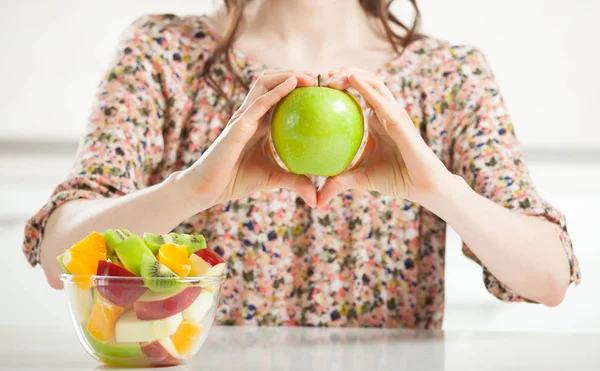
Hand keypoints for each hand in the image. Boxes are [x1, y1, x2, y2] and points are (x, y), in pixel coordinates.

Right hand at [181, 70, 317, 209]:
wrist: (208, 188)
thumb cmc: (236, 180)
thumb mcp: (273, 178)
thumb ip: (295, 182)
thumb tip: (317, 198)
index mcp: (260, 122)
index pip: (280, 96)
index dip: (299, 88)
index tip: (322, 88)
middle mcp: (252, 114)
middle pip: (273, 82)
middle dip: (296, 73)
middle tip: (320, 77)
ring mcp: (244, 116)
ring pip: (265, 83)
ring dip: (288, 74)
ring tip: (310, 76)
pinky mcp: (238, 124)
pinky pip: (260, 103)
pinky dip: (278, 90)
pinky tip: (295, 83)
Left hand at [318, 68, 456, 208]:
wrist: (424, 188)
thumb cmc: (397, 179)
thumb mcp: (360, 179)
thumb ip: (339, 182)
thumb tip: (316, 200)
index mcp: (376, 120)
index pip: (357, 93)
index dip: (339, 83)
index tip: (316, 86)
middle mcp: (385, 112)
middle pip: (364, 80)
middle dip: (342, 72)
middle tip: (320, 77)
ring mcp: (394, 114)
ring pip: (374, 83)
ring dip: (351, 74)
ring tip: (330, 76)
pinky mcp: (401, 122)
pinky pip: (381, 102)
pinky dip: (366, 88)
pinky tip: (350, 79)